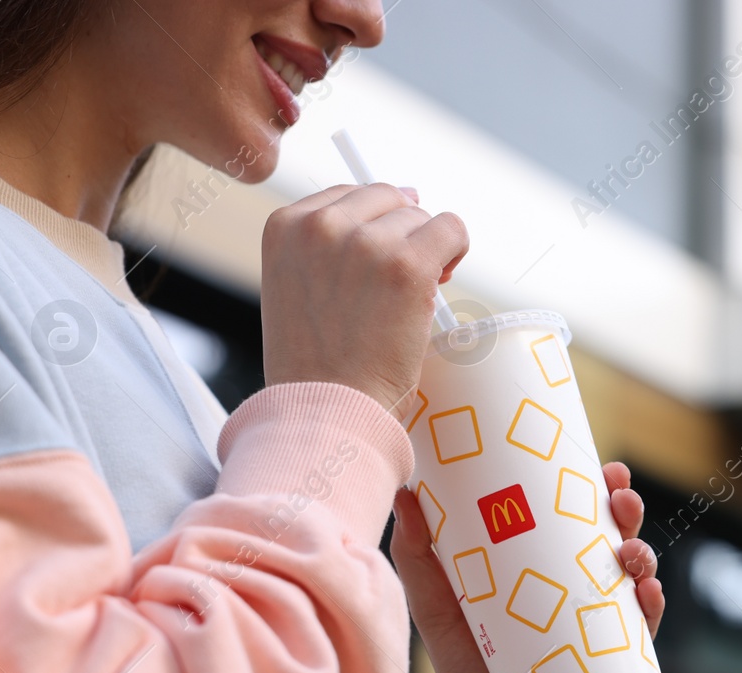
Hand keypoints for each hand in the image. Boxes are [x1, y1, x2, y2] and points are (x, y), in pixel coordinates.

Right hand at [260, 184, 466, 412]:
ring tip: (410, 297)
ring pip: (421, 217)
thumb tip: (407, 196)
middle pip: (387, 198)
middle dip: (401, 233)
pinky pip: (452, 229)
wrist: (326, 409)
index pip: (347, 194)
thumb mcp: (299, 286)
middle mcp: (321, 225)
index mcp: (285, 225)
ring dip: (426, 251)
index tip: (376, 264)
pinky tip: (442, 280)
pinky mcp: (408, 265)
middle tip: (399, 282)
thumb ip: (332, 244)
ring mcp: (366, 243)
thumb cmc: (318, 364)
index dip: (373, 226)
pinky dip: (456, 250)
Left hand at [392, 462, 664, 672]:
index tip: (606, 468)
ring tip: (631, 555)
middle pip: (617, 542)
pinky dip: (650, 612)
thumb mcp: (436, 604)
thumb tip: (406, 494)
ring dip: (645, 560)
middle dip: (629, 515)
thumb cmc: (462, 662)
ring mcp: (601, 630)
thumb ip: (418, 554)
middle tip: (622, 502)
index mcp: (549, 567)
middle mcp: (583, 593)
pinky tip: (646, 596)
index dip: (601, 490)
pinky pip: (642, 638)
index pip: (582, 518)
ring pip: (636, 584)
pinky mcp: (612, 671)